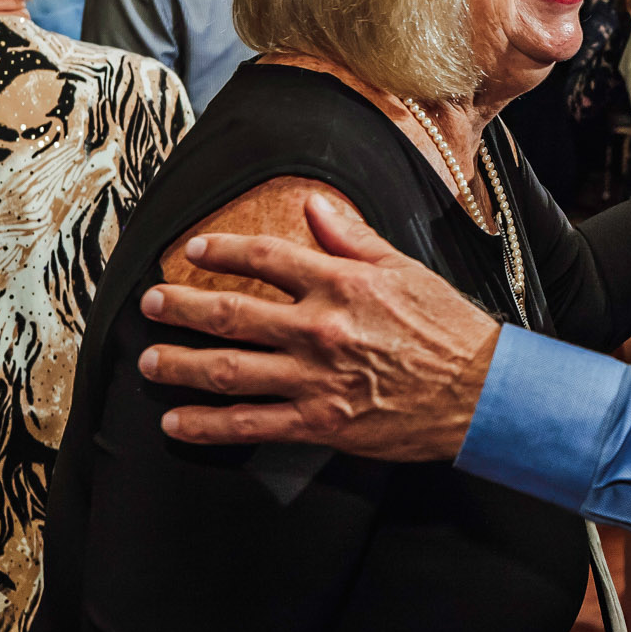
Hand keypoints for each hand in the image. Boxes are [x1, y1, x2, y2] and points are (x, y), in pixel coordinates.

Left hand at [137, 193, 501, 458]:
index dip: (223, 251)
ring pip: (230, 370)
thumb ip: (352, 237)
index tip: (193, 249)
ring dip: (181, 365)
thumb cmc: (447, 329)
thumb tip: (314, 205)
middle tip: (150, 303)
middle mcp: (319, 329)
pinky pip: (250, 425)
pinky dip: (207, 426)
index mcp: (340, 284)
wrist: (480, 392)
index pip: (266, 257)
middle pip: (232, 314)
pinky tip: (175, 424)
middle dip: (182, 307)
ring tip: (150, 361)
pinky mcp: (319, 423)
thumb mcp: (403, 268)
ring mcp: (315, 379)